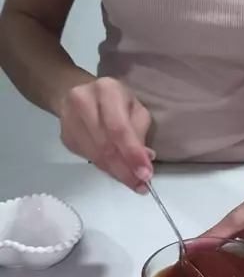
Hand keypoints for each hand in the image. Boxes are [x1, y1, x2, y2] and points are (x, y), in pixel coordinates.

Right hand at [59, 77, 153, 191]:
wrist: (76, 92)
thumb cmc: (114, 99)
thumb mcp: (134, 107)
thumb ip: (139, 131)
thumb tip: (145, 159)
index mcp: (106, 90)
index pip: (119, 128)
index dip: (132, 154)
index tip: (145, 174)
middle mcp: (83, 102)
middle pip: (105, 146)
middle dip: (126, 170)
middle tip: (141, 185)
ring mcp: (69, 120)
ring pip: (96, 156)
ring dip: (116, 173)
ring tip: (133, 183)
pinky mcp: (65, 137)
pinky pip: (88, 158)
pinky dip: (106, 168)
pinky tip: (117, 171)